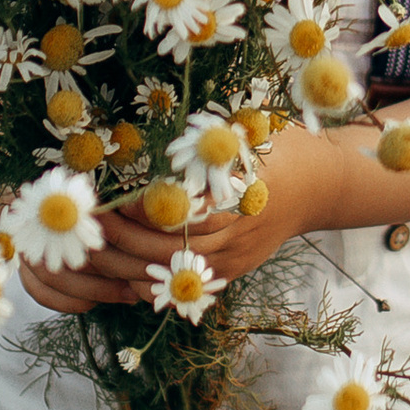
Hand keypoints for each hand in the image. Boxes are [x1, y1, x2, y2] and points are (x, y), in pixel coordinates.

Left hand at [16, 121, 354, 314]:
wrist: (324, 184)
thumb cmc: (279, 142)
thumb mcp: (249, 126)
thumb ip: (206, 135)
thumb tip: (146, 121)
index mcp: (245, 186)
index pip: (185, 207)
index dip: (143, 207)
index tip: (108, 196)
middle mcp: (242, 228)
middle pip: (173, 245)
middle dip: (125, 239)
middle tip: (85, 224)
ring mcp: (239, 256)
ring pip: (176, 271)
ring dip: (130, 264)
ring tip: (91, 249)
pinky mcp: (236, 270)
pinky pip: (189, 288)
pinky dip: (154, 283)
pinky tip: (120, 276)